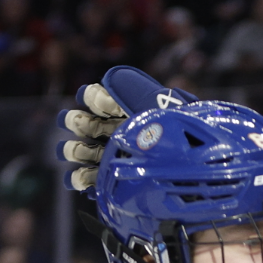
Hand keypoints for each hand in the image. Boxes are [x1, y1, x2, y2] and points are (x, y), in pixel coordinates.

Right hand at [59, 65, 185, 191]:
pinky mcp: (104, 176)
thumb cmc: (170, 127)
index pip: (93, 98)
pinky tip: (83, 181)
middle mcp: (106, 129)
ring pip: (76, 149)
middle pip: (78, 123)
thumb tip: (106, 81)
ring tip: (82, 152)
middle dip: (76, 123)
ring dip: (74, 150)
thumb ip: (131, 90)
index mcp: (116, 109)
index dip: (93, 99)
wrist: (188, 162)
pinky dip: (79, 179)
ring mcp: (104, 153)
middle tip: (85, 127)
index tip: (101, 103)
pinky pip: (83, 178)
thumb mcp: (154, 103)